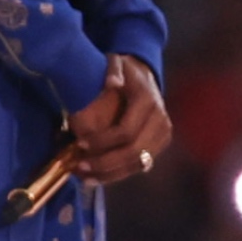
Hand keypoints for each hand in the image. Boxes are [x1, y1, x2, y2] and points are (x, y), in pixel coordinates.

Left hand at [71, 55, 171, 185]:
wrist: (144, 75)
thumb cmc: (124, 70)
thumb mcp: (117, 62)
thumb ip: (113, 69)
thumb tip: (113, 82)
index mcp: (148, 101)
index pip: (127, 130)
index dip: (103, 141)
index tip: (80, 143)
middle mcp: (160, 121)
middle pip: (134, 152)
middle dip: (105, 162)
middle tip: (79, 167)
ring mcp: (162, 135)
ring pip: (138, 164)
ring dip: (110, 174)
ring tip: (84, 178)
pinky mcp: (158, 146)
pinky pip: (139, 166)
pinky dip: (118, 174)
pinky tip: (97, 178)